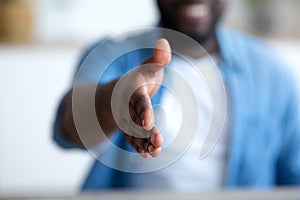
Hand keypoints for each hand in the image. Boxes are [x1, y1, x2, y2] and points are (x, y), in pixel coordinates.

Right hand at [112, 38, 170, 157]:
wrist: (117, 94)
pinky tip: (149, 154)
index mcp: (131, 90)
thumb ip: (158, 58)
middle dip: (145, 132)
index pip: (138, 102)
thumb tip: (164, 41)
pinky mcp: (129, 129)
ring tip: (155, 153)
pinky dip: (139, 147)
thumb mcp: (148, 67)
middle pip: (135, 121)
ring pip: (133, 133)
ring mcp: (126, 120)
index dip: (143, 111)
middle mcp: (126, 107)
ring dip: (143, 143)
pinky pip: (132, 139)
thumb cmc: (138, 79)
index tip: (149, 123)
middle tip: (158, 143)